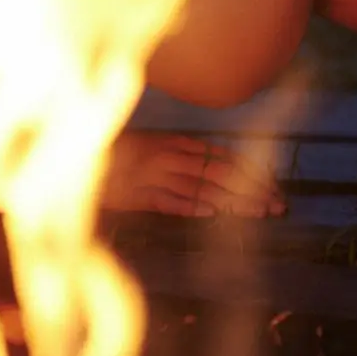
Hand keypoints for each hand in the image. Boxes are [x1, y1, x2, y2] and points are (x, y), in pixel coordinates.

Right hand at [102, 131, 285, 217]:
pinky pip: (170, 200)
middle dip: (253, 189)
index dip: (252, 172)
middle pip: (221, 173)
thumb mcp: (155, 146)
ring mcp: (155, 174)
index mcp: (177, 142)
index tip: (275, 187)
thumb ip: (183, 155)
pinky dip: (193, 206)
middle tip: (279, 205)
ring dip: (234, 201)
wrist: (77, 157)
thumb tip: (218, 171)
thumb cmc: (119, 154)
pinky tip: (215, 213)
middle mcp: (171, 156)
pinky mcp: (138, 194)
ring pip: (203, 187)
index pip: (224, 157)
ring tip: (260, 213)